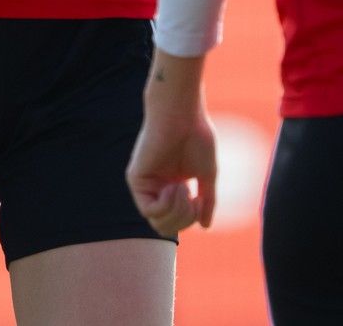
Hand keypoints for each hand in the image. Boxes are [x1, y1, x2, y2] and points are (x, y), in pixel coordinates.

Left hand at [126, 108, 216, 234]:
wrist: (183, 114)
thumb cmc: (196, 137)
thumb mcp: (206, 175)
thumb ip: (206, 201)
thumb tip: (205, 226)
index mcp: (171, 186)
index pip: (175, 221)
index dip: (190, 219)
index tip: (200, 199)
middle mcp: (156, 187)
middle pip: (165, 228)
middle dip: (184, 220)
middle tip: (194, 198)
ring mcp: (145, 184)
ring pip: (157, 223)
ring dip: (177, 212)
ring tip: (184, 189)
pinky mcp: (136, 179)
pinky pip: (149, 211)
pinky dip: (167, 205)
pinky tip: (175, 186)